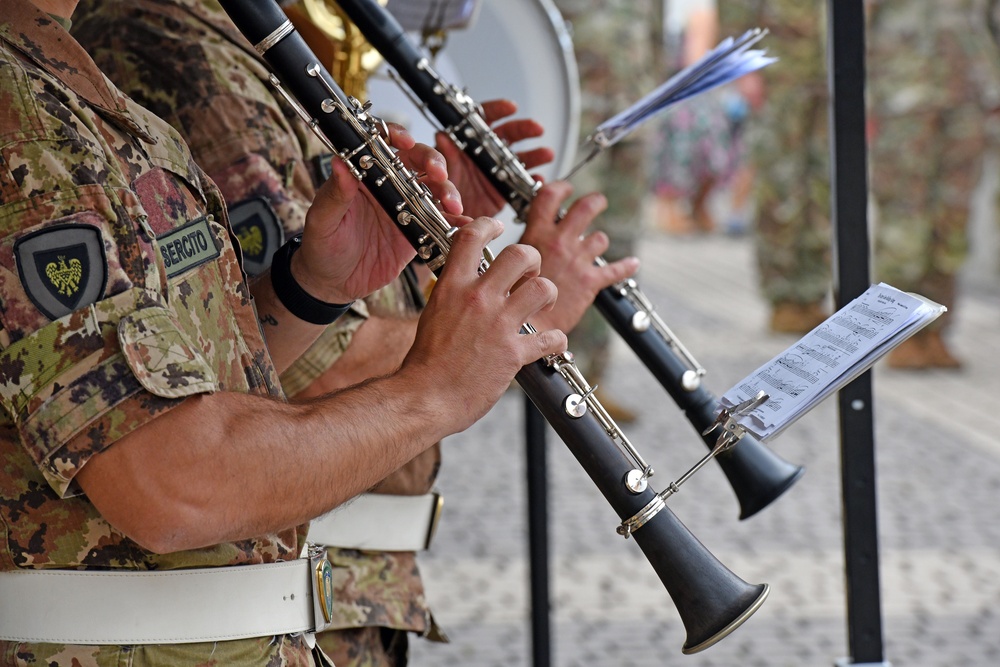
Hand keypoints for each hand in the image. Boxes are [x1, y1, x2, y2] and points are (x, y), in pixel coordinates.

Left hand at [293, 123, 461, 303]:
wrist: (334, 284)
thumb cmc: (321, 247)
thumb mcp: (323, 221)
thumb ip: (335, 194)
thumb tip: (340, 163)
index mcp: (364, 176)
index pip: (383, 144)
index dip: (397, 136)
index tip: (406, 142)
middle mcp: (388, 186)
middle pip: (418, 162)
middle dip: (433, 162)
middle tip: (439, 173)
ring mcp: (407, 208)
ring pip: (435, 189)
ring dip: (448, 191)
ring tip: (453, 205)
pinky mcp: (419, 231)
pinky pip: (442, 222)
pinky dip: (457, 222)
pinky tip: (465, 225)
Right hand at [400, 217, 565, 427]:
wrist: (425, 397)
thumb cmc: (426, 362)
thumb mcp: (434, 314)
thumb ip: (454, 295)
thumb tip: (465, 285)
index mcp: (452, 287)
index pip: (472, 237)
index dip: (489, 225)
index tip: (498, 226)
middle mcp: (478, 299)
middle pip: (521, 255)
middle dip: (533, 259)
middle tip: (530, 274)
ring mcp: (498, 324)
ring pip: (543, 288)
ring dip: (549, 294)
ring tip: (542, 304)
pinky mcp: (514, 352)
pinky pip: (551, 337)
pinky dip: (556, 341)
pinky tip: (550, 344)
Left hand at [435, 99, 554, 218]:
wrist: (443, 221)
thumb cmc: (437, 192)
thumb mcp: (439, 171)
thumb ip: (444, 155)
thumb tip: (443, 136)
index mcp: (468, 143)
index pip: (483, 119)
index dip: (496, 110)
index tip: (510, 108)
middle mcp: (484, 154)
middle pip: (507, 134)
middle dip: (523, 129)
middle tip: (536, 128)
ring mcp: (496, 172)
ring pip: (519, 158)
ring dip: (535, 154)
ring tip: (546, 154)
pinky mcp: (503, 191)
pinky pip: (520, 185)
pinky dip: (531, 182)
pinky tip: (538, 180)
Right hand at [517, 181, 639, 332]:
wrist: (526, 325)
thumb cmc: (512, 298)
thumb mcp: (506, 264)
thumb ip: (517, 247)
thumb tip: (512, 234)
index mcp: (536, 235)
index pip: (549, 197)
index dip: (560, 188)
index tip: (567, 188)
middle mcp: (560, 242)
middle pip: (585, 209)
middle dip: (594, 202)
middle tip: (597, 202)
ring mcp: (578, 260)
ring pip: (599, 239)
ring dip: (598, 241)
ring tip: (596, 245)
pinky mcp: (590, 281)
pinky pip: (615, 270)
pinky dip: (626, 266)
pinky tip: (632, 263)